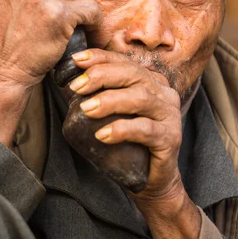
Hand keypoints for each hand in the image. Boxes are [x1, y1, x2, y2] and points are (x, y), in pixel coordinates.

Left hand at [69, 48, 182, 198]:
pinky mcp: (170, 138)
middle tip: (77, 86)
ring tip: (86, 109)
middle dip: (102, 76)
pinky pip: (146, 130)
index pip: (126, 62)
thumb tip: (67, 80)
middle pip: (134, 74)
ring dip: (110, 101)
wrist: (152, 181)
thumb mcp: (114, 114)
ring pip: (141, 98)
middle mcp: (164, 94)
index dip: (101, 58)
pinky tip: (103, 134)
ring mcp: (170, 115)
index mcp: (152, 82)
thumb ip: (98, 95)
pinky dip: (122, 129)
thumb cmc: (129, 144)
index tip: (76, 60)